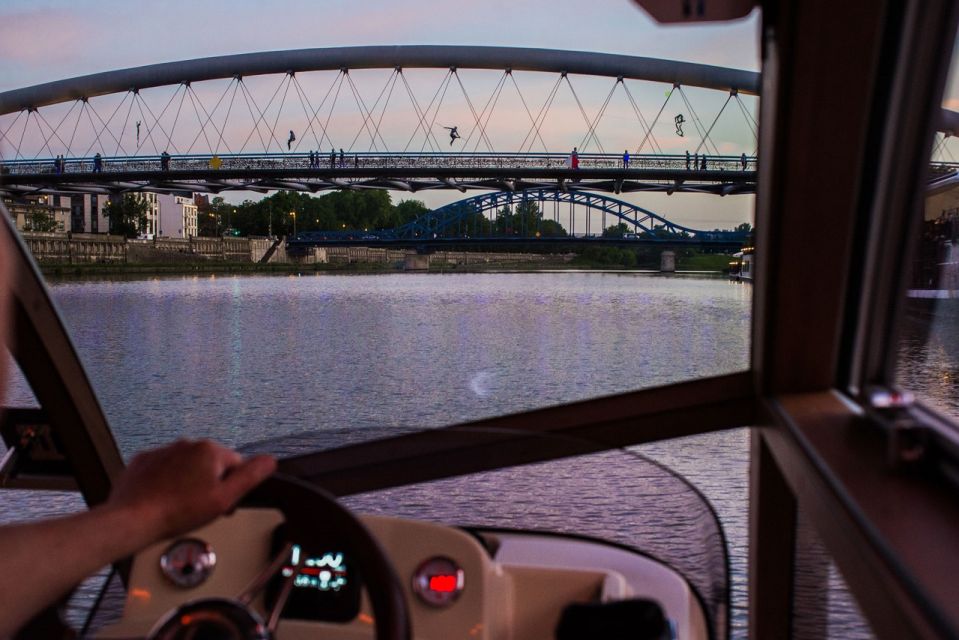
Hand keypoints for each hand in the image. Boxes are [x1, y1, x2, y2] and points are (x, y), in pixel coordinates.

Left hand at [106, 439, 275, 542]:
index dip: (232, 487)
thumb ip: (251, 477)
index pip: (235, 465)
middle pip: (210, 464)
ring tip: (179, 507)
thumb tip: (271, 460)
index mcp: (210, 450)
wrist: (132, 519)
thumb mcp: (224, 498)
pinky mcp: (143, 461)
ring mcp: (163, 451)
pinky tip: (162, 499)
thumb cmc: (177, 512)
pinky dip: (165, 482)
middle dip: (209, 484)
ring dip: (187, 482)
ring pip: (186, 466)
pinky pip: (162, 469)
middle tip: (201, 509)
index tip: (222, 504)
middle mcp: (186, 444)